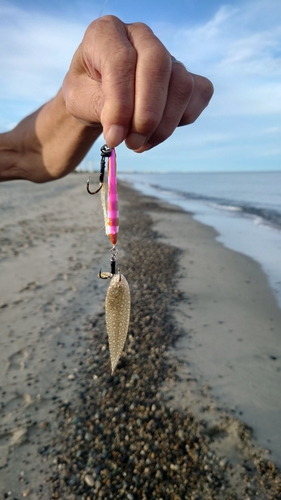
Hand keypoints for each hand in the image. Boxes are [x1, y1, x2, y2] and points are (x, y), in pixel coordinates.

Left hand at [62, 15, 212, 152]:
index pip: (121, 61)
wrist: (99, 96)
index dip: (120, 104)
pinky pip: (199, 94)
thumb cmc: (87, 93)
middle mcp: (141, 36)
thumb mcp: (79, 100)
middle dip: (147, 114)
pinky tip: (156, 133)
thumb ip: (100, 109)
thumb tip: (120, 131)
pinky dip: (181, 120)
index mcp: (107, 33)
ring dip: (163, 125)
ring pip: (182, 84)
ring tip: (138, 144)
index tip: (114, 137)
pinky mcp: (186, 75)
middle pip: (158, 64)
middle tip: (131, 143)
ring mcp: (168, 54)